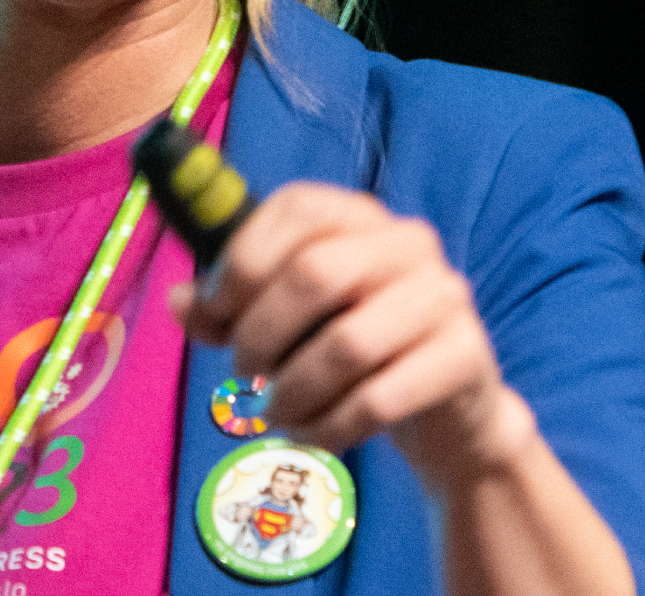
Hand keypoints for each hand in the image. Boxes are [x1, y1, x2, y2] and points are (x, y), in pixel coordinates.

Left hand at [172, 183, 536, 488]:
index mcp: (361, 217)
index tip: (214, 314)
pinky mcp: (465, 356)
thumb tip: (180, 301)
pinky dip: (332, 427)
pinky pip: (380, 398)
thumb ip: (231, 310)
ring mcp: (444, 296)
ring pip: (347, 344)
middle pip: (314, 273)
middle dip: (260, 333)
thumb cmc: (357, 353)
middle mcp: (408, 243)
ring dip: (294, 392)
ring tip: (277, 413)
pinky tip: (317, 436)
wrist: (452, 412)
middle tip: (244, 372)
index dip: (241, 261)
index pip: (296, 208)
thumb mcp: (292, 324)